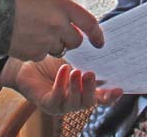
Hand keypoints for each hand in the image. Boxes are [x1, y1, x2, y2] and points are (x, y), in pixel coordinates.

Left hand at [0, 57, 122, 115]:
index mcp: (84, 90)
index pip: (102, 97)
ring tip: (76, 71)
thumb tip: (104, 42)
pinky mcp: (47, 104)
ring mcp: (62, 104)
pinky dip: (61, 85)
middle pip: (90, 102)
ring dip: (77, 87)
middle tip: (91, 74)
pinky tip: (63, 71)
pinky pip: (57, 99)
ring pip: (75, 103)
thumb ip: (89, 57)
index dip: (111, 96)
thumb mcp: (74, 57)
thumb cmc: (52, 61)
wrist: (26, 63)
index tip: (119, 89)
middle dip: (92, 89)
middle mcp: (75, 100)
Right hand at [9, 0, 104, 60]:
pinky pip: (44, 55)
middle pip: (76, 41)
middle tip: (55, 32)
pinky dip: (38, 50)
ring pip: (60, 49)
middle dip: (69, 40)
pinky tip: (27, 39)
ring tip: (35, 32)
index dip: (97, 34)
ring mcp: (47, 39)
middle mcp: (58, 22)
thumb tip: (78, 26)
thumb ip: (64, 11)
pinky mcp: (36, 53)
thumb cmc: (20, 3)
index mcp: (61, 5)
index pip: (89, 22)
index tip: (99, 42)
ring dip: (52, 44)